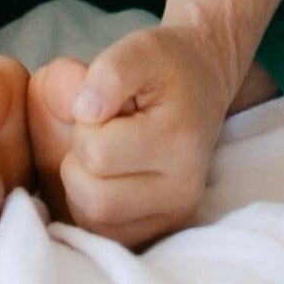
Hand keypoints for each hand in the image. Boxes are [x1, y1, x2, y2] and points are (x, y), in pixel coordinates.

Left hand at [25, 28, 228, 248]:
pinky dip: (92, 206)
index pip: (97, 153)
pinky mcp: (162, 231)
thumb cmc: (166, 67)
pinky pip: (105, 235)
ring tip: (106, 152)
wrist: (203, 86)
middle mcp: (183, 191)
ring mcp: (175, 218)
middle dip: (80, 160)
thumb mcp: (141, 48)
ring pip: (95, 222)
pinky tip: (107, 175)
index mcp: (179, 143)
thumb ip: (111, 71)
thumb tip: (83, 110)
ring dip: (83, 184)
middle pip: (94, 198)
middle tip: (100, 132)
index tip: (103, 106)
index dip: (85, 125)